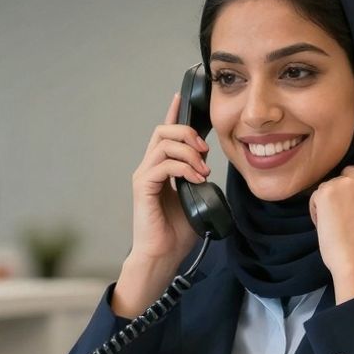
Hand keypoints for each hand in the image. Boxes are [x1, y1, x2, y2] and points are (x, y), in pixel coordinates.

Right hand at [112, 93, 209, 316]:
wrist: (162, 256)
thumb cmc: (176, 233)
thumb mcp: (196, 199)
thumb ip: (200, 180)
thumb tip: (211, 167)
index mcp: (161, 169)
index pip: (165, 134)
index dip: (173, 114)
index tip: (181, 97)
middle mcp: (149, 168)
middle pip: (163, 131)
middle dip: (187, 133)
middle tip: (205, 150)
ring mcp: (144, 177)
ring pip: (163, 144)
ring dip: (188, 151)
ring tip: (202, 169)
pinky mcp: (142, 188)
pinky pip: (162, 165)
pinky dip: (183, 167)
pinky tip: (196, 179)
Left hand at [309, 163, 353, 302]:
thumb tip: (353, 192)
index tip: (353, 201)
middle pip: (344, 175)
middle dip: (341, 191)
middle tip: (343, 215)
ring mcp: (345, 182)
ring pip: (328, 186)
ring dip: (327, 203)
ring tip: (336, 225)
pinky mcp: (327, 191)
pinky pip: (315, 197)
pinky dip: (317, 212)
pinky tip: (328, 226)